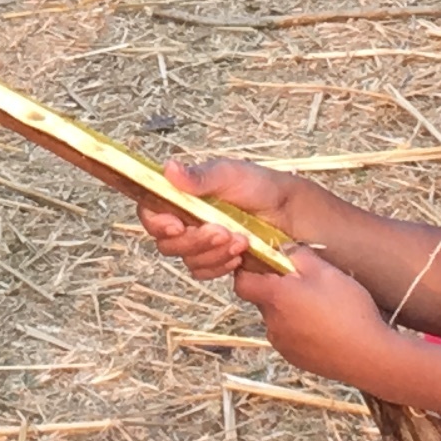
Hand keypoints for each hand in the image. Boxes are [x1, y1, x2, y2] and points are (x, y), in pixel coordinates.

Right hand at [137, 155, 299, 281]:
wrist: (290, 212)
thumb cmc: (259, 186)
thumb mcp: (230, 174)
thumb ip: (199, 176)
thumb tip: (169, 168)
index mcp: (181, 196)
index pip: (150, 212)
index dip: (156, 222)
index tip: (177, 225)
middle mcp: (184, 220)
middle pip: (167, 243)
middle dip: (195, 240)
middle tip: (222, 230)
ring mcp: (199, 243)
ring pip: (188, 259)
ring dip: (212, 253)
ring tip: (240, 239)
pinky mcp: (215, 260)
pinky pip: (205, 272)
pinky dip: (220, 265)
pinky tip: (239, 255)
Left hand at [233, 242, 388, 381]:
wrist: (369, 357)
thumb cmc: (348, 310)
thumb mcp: (326, 272)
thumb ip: (299, 256)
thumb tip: (284, 249)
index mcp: (275, 298)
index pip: (241, 283)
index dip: (248, 270)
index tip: (265, 263)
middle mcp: (272, 323)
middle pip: (264, 300)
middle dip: (279, 289)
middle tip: (308, 283)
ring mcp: (283, 344)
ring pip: (279, 319)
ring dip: (292, 310)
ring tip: (323, 307)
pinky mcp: (297, 359)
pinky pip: (291, 337)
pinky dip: (302, 329)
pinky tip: (327, 326)